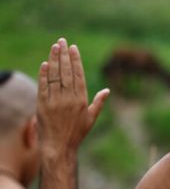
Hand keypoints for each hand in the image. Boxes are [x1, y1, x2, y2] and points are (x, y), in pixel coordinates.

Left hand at [37, 38, 109, 155]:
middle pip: (66, 72)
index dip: (76, 60)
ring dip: (54, 60)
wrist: (59, 147)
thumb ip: (98, 103)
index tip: (73, 48)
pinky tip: (45, 64)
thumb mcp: (91, 118)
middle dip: (64, 55)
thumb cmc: (77, 134)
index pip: (78, 75)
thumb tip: (107, 91)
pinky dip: (44, 74)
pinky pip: (43, 86)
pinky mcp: (42, 105)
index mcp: (81, 100)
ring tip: (54, 47)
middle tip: (62, 41)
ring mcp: (54, 101)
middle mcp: (68, 99)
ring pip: (54, 76)